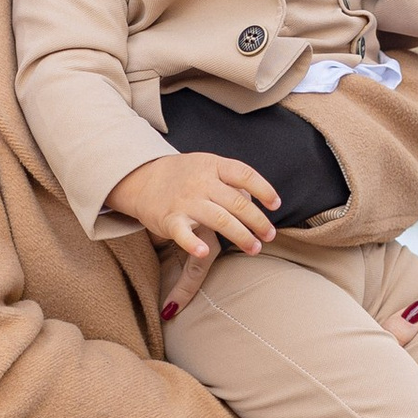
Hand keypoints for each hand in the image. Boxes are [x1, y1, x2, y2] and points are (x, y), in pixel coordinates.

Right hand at [106, 148, 280, 267]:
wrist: (142, 178)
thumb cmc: (184, 175)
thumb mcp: (209, 166)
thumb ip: (233, 180)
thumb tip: (260, 199)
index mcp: (213, 166)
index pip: (245, 175)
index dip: (264, 190)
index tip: (275, 205)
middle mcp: (201, 183)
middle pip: (238, 202)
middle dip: (258, 221)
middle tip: (269, 236)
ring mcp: (186, 201)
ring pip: (220, 220)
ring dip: (241, 236)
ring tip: (254, 249)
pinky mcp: (170, 220)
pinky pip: (183, 233)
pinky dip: (193, 243)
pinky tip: (204, 251)